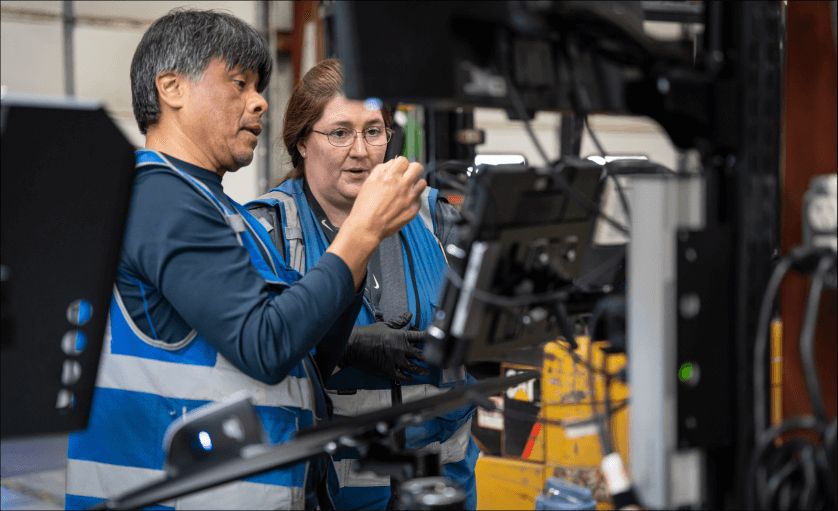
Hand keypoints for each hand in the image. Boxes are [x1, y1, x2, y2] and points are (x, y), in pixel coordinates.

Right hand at [328, 156, 424, 287]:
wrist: (367, 227)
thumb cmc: (365, 206)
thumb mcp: (369, 182)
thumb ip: (382, 170)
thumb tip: (392, 163)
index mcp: (390, 176)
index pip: (404, 160)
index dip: (401, 164)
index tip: (399, 169)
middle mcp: (402, 185)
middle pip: (417, 167)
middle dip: (412, 170)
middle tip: (407, 176)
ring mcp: (410, 197)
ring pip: (422, 182)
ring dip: (416, 184)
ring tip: (407, 190)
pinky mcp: (414, 209)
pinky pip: (419, 199)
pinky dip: (413, 199)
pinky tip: (404, 203)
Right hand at [338, 312, 429, 381]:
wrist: (354, 346)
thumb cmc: (368, 334)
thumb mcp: (384, 325)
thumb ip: (398, 322)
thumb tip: (409, 315)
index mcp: (400, 336)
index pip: (419, 337)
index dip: (429, 338)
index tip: (438, 339)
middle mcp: (400, 348)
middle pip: (419, 354)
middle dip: (428, 358)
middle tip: (435, 360)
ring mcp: (395, 360)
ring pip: (413, 367)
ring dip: (420, 370)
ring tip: (426, 372)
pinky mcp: (388, 369)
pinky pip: (401, 376)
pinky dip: (406, 377)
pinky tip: (409, 378)